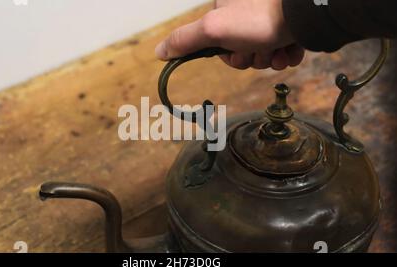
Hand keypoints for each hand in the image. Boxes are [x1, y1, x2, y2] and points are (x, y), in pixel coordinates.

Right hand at [155, 0, 303, 69]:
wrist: (304, 14)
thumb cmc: (258, 19)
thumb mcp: (214, 28)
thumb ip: (185, 39)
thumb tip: (158, 52)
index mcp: (227, 11)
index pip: (221, 47)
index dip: (231, 56)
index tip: (240, 50)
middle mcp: (248, 13)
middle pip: (244, 52)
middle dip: (254, 58)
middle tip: (262, 48)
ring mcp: (270, 20)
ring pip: (265, 54)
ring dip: (271, 58)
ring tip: (280, 48)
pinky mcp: (291, 27)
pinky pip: (285, 51)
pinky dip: (287, 54)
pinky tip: (291, 48)